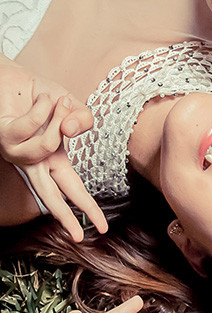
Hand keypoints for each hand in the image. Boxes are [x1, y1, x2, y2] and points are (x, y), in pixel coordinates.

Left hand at [0, 60, 104, 240]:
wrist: (13, 77)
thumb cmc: (39, 93)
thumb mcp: (73, 106)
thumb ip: (84, 119)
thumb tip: (72, 132)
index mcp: (52, 159)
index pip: (72, 189)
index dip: (87, 208)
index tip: (101, 229)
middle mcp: (34, 161)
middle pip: (50, 195)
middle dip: (66, 214)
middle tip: (79, 235)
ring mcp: (17, 152)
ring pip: (46, 147)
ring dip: (57, 120)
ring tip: (55, 103)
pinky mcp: (3, 136)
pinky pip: (33, 125)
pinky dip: (43, 108)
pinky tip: (42, 99)